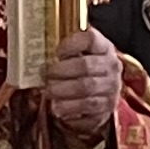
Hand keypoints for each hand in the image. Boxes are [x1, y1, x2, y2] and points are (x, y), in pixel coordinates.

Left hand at [44, 25, 121, 148]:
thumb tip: (37, 50)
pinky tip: (58, 107)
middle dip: (60, 70)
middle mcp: (112, 67)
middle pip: (86, 66)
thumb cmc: (84, 71)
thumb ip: (65, 51)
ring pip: (86, 88)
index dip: (71, 44)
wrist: (101, 94)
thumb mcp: (79, 54)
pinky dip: (69, 108)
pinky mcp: (106, 108)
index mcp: (104, 48)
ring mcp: (111, 89)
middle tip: (45, 74)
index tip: (57, 52)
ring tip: (48, 92)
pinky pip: (87, 109)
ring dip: (62, 90)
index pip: (91, 39)